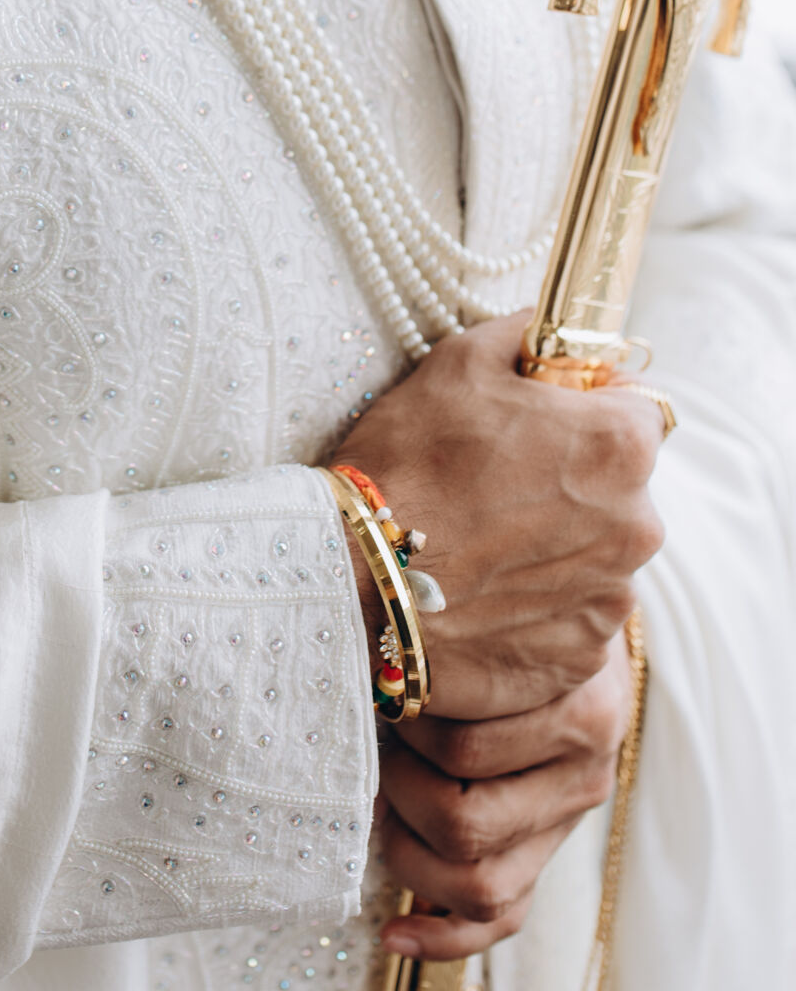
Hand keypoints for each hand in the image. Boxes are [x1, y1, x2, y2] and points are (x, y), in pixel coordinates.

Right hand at [332, 312, 663, 717]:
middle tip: (496, 483)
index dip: (591, 407)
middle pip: (620, 488)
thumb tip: (544, 331)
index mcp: (619, 446)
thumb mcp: (458, 363)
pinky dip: (536, 606)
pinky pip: (570, 618)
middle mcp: (636, 525)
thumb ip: (522, 337)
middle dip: (572, 482)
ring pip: (595, 556)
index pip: (637, 409)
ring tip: (480, 544)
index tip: (547, 418)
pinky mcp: (578, 659)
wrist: (352, 582)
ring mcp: (609, 599)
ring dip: (554, 546)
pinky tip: (479, 592)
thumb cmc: (405, 463)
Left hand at [376, 630, 632, 961]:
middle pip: (465, 823)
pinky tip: (392, 931)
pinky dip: (441, 936)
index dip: (402, 730)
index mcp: (581, 711)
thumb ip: (456, 637)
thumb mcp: (504, 612)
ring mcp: (567, 822)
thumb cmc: (526, 614)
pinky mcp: (548, 854)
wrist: (588, 626)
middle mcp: (584, 775)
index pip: (463, 750)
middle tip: (376, 749)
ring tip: (377, 804)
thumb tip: (371, 663)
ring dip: (408, 852)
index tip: (380, 694)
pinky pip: (502, 920)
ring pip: (480, 884)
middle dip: (398, 793)